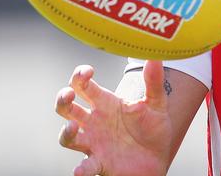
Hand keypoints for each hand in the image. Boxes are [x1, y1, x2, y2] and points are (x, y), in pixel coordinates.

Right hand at [56, 61, 173, 175]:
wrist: (158, 159)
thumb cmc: (153, 128)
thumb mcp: (157, 103)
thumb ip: (154, 81)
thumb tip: (155, 56)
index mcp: (105, 103)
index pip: (84, 85)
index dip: (80, 76)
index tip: (87, 71)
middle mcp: (94, 121)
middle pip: (67, 107)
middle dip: (62, 99)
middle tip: (68, 94)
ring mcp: (93, 143)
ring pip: (67, 136)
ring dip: (66, 132)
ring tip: (73, 127)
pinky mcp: (99, 163)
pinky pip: (84, 167)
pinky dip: (81, 169)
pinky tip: (80, 170)